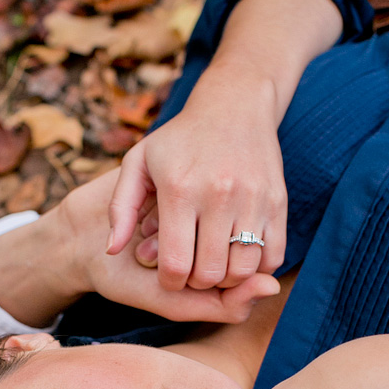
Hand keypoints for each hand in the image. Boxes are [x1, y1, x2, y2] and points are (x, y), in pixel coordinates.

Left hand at [106, 68, 287, 292]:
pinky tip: (240, 256)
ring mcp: (252, 199)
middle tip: (193, 272)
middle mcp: (218, 195)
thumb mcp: (138, 163)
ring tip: (216, 265)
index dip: (171, 282)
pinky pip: (273, 257)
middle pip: (210, 274)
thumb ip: (120, 208)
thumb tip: (111, 251)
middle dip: (198, 283)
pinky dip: (257, 268)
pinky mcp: (277, 202)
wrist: (235, 105)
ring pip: (243, 271)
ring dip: (228, 279)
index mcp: (180, 190)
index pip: (176, 265)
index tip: (170, 276)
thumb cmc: (179, 140)